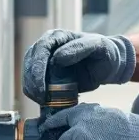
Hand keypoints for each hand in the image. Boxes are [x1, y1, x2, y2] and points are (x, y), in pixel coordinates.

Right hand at [21, 29, 136, 104]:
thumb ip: (79, 48)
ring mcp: (45, 61)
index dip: (37, 68)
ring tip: (41, 102)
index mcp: (57, 37)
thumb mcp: (97, 46)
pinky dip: (36, 93)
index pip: (40, 49)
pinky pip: (35, 83)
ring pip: (29, 74)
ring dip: (31, 89)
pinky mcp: (47, 75)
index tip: (41, 86)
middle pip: (30, 63)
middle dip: (32, 81)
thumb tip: (57, 58)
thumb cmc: (105, 52)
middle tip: (40, 98)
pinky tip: (43, 102)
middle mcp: (47, 47)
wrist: (109, 66)